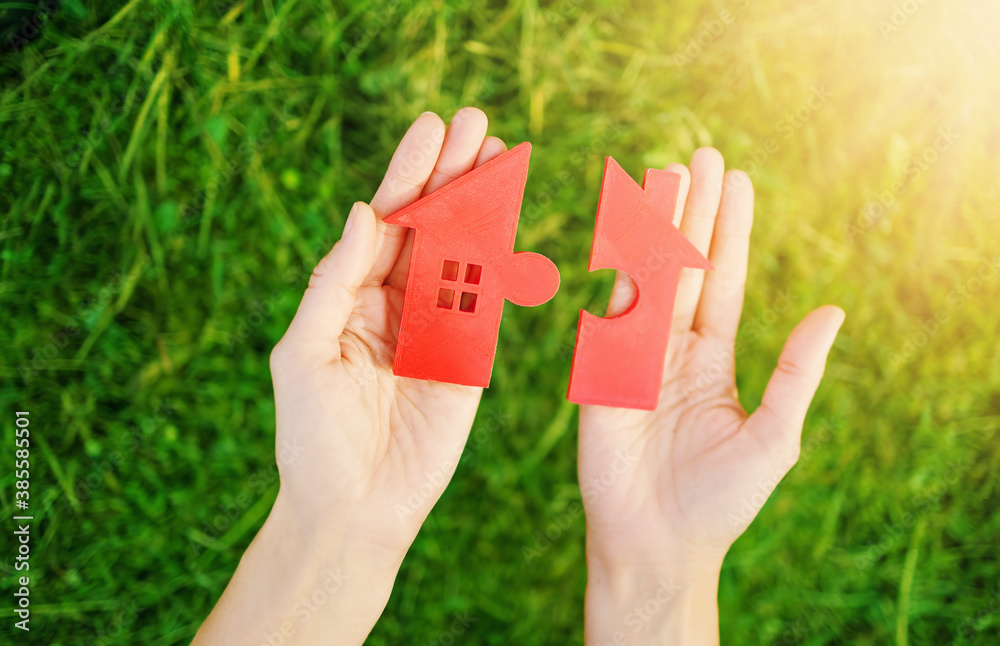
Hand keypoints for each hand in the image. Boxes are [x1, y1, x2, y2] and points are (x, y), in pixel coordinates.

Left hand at [269, 107, 508, 552]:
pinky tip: (513, 218)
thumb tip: (365, 212)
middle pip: (428, 225)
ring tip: (501, 153)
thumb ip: (334, 282)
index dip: (408, 173)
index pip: (385, 222)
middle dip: (452, 174)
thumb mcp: (305, 352)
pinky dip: (502, 260)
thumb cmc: (312, 435)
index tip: (431, 128)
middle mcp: (395, 302)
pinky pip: (488, 300)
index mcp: (350, 294)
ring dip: (483, 205)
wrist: (354, 508)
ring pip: (463, 253)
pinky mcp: (471, 356)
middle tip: (476, 123)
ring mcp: (437, 327)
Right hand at [578, 148, 843, 643]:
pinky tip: (619, 232)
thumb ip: (796, 373)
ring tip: (662, 175)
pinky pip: (607, 316)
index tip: (736, 181)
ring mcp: (632, 358)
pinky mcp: (600, 374)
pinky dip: (612, 273)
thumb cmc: (719, 501)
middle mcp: (671, 349)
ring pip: (645, 279)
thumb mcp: (773, 436)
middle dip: (692, 212)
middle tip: (700, 155)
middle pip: (684, 266)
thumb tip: (832, 310)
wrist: (656, 544)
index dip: (730, 231)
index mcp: (710, 359)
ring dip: (653, 228)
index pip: (722, 280)